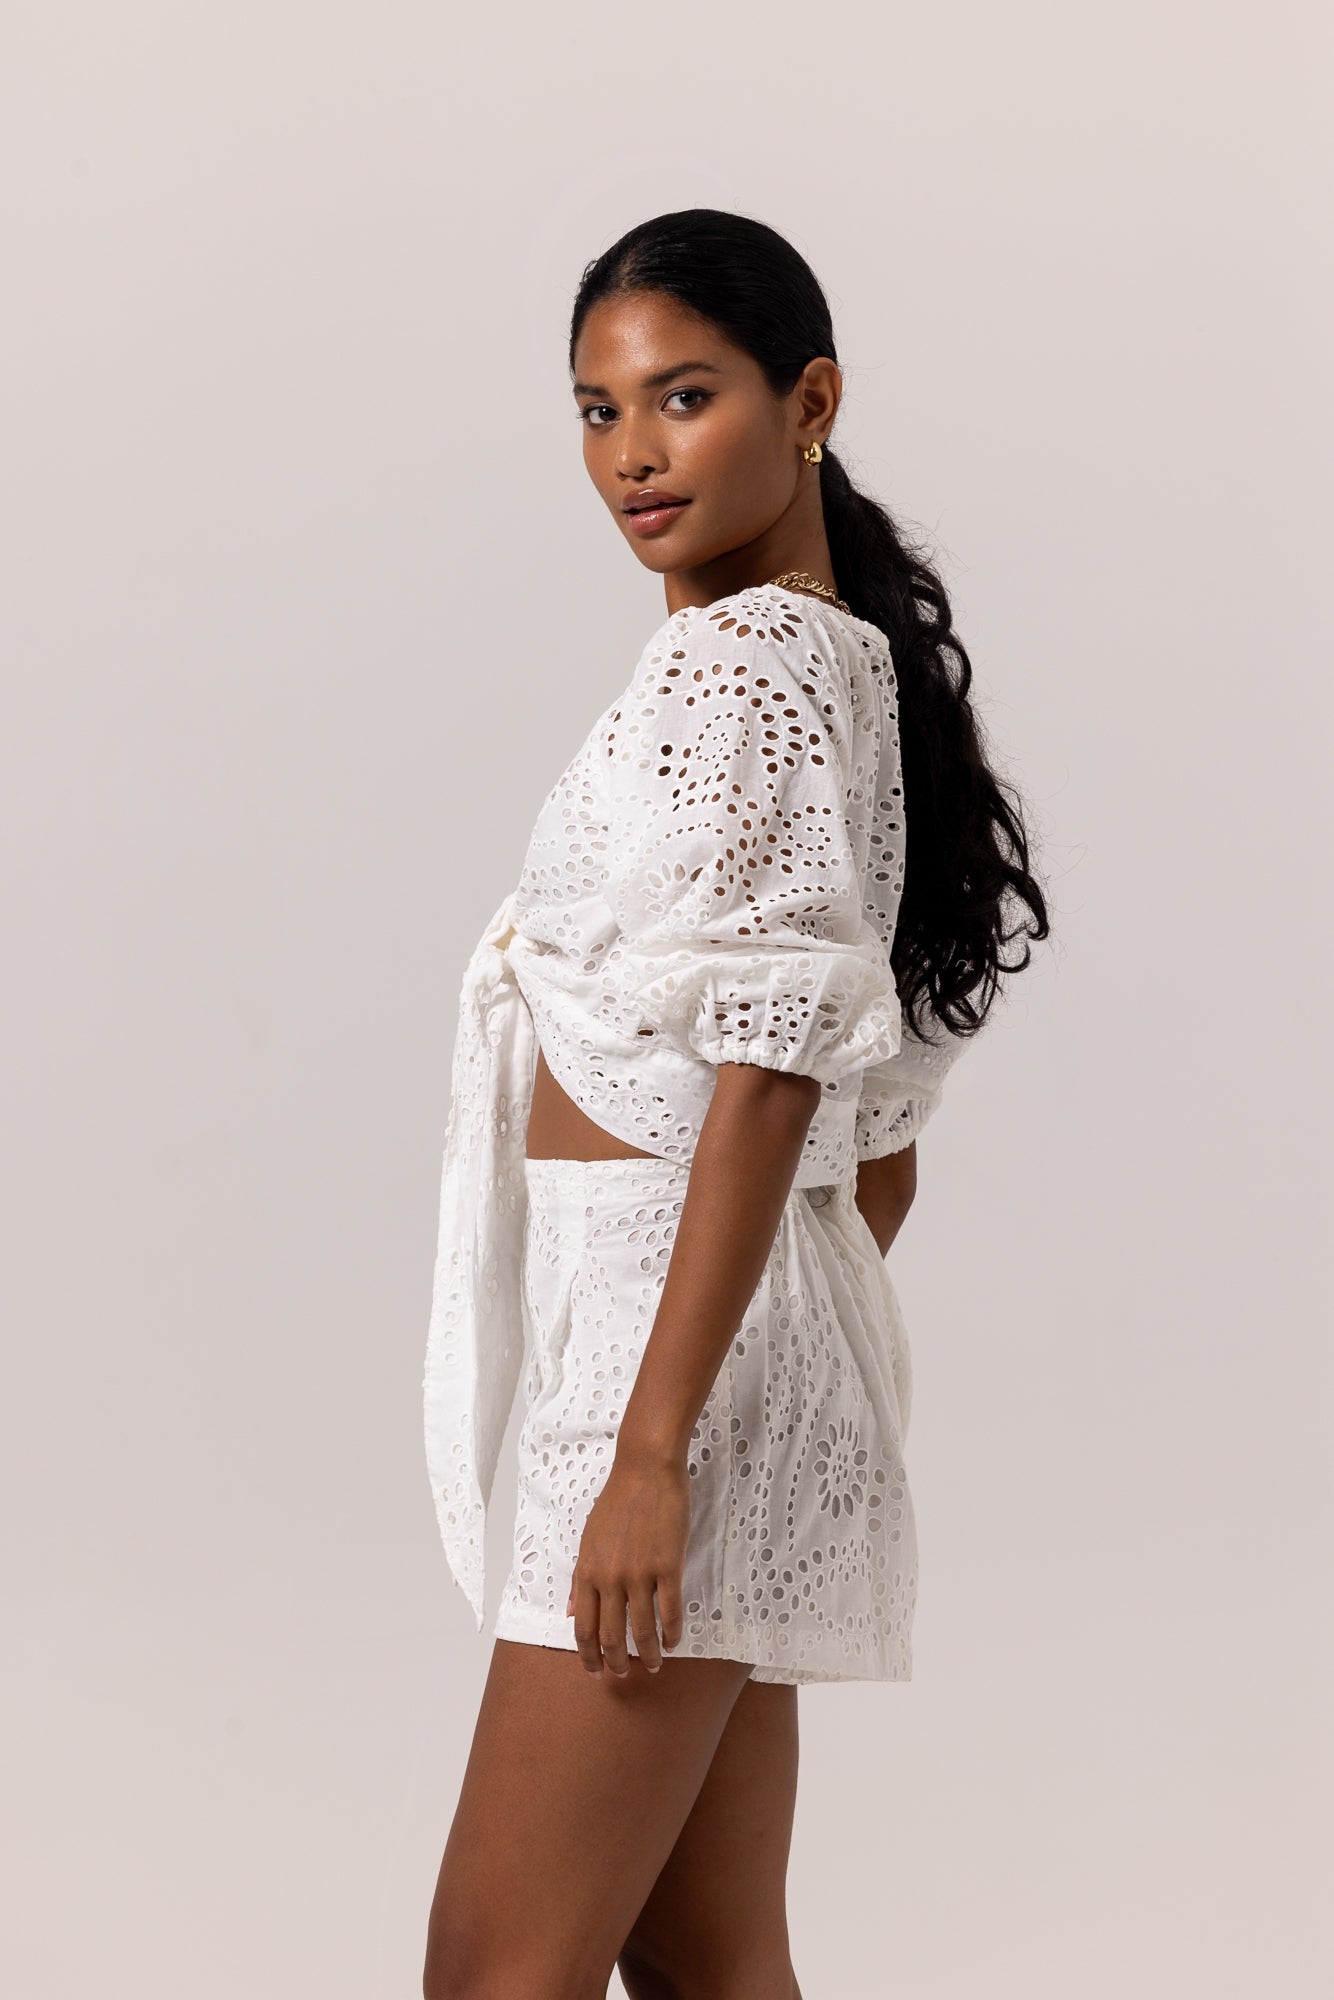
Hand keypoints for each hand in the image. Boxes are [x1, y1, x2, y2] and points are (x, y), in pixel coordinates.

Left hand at [565, 1448, 690, 1678]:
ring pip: (642, 1630)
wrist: (645, 1469)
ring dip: (648, 1654)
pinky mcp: (667, 1566)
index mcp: (588, 1572)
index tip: (595, 1672)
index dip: (589, 1655)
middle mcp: (610, 1578)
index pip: (584, 1627)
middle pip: (611, 1636)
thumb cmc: (617, 1501)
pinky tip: (674, 1642)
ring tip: (654, 1665)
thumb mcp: (589, 1539)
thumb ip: (581, 1578)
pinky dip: (671, 1633)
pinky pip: (669, 1611)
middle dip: (617, 1663)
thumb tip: (572, 1611)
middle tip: (625, 1675)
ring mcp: (639, 1573)